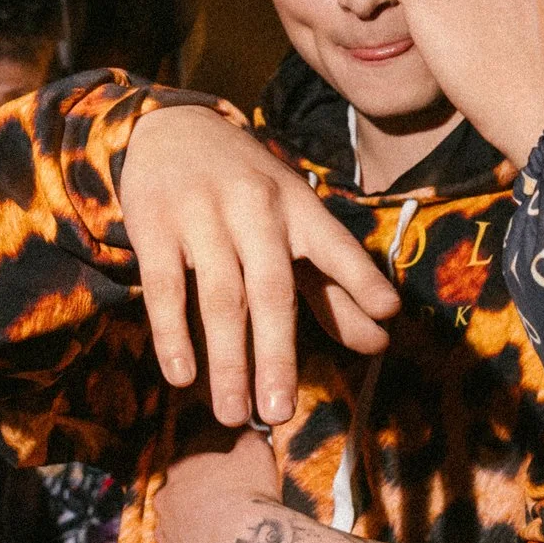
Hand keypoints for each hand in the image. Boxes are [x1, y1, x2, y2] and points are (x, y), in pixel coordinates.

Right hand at [119, 105, 402, 428]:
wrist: (174, 129)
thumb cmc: (249, 192)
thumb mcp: (295, 226)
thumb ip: (335, 286)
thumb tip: (380, 340)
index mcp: (298, 207)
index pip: (335, 245)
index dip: (361, 278)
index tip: (388, 314)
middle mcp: (256, 209)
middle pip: (271, 289)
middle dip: (277, 354)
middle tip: (280, 412)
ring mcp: (203, 216)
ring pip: (219, 296)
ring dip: (227, 359)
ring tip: (234, 413)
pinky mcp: (155, 225)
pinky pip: (164, 287)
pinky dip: (172, 334)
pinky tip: (182, 376)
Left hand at [154, 422, 282, 542]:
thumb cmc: (250, 495)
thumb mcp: (256, 454)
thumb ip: (247, 438)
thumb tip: (249, 428)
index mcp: (180, 470)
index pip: (187, 466)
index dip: (207, 474)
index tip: (225, 482)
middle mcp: (164, 501)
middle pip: (177, 500)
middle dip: (195, 505)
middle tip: (223, 512)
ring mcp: (164, 535)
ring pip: (175, 531)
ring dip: (192, 533)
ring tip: (220, 539)